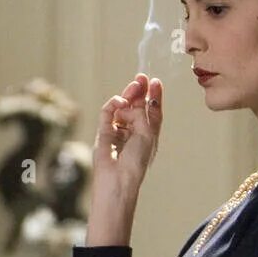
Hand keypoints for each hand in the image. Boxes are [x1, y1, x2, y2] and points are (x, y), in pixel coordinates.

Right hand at [93, 73, 163, 197]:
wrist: (119, 179)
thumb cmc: (137, 161)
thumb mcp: (147, 133)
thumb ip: (142, 114)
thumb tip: (131, 100)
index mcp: (147, 134)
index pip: (150, 110)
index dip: (152, 95)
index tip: (154, 81)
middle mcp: (132, 131)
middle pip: (135, 106)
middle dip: (138, 91)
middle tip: (140, 78)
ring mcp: (117, 131)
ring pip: (121, 108)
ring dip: (127, 95)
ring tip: (134, 86)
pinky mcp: (103, 132)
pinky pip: (107, 113)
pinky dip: (113, 104)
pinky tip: (120, 101)